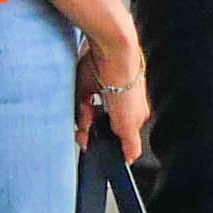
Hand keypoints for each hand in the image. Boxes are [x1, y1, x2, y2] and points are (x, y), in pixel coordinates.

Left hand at [80, 33, 153, 159]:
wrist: (112, 52)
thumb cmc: (126, 84)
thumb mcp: (130, 124)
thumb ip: (131, 145)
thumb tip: (130, 160)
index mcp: (134, 113)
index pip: (116, 135)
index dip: (103, 141)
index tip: (93, 144)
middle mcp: (119, 101)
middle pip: (98, 124)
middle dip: (89, 128)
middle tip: (84, 127)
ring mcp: (104, 90)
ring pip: (87, 112)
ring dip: (83, 114)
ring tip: (85, 105)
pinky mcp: (88, 79)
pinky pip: (78, 97)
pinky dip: (78, 100)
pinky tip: (82, 98)